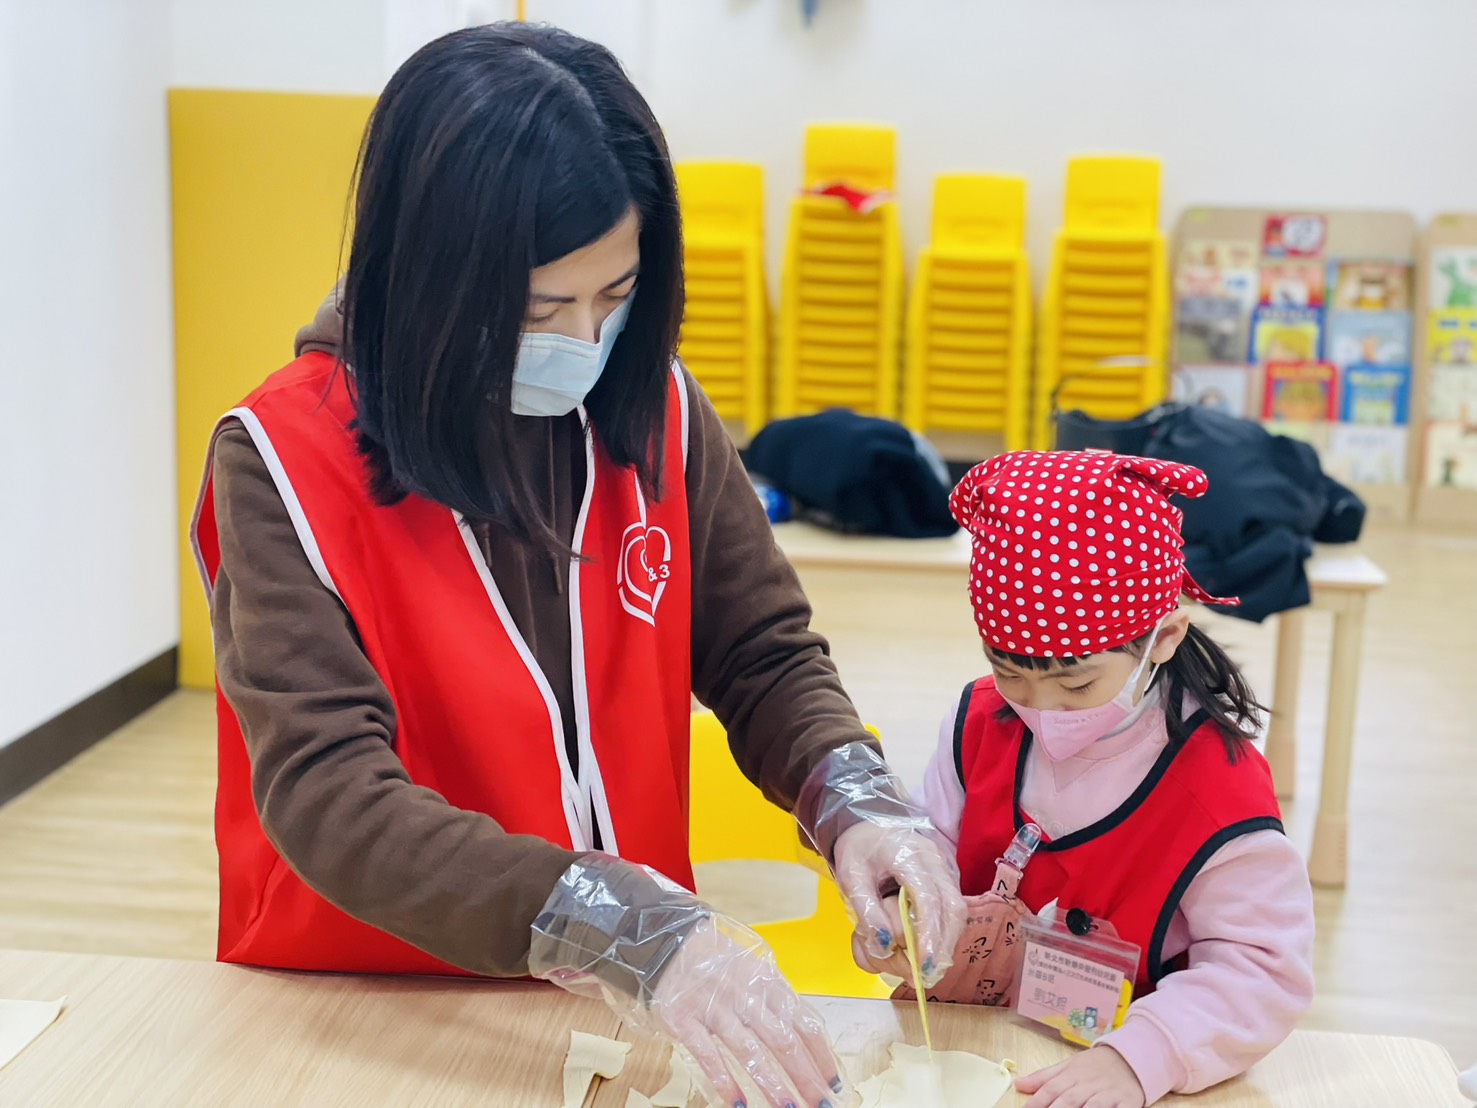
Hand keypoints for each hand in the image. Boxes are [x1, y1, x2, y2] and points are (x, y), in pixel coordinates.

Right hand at [529, 858, 848, 1107]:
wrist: (657, 933)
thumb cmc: (707, 954)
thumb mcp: (748, 965)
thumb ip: (772, 994)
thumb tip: (803, 1029)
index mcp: (764, 979)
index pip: (802, 1019)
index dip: (820, 1053)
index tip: (834, 1081)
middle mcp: (743, 992)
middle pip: (783, 1038)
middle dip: (806, 1075)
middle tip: (821, 1103)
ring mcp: (712, 1006)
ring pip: (749, 1049)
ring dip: (772, 1083)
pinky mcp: (683, 1018)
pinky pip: (707, 1053)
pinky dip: (723, 1080)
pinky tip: (737, 1103)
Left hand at [832, 822, 965, 987]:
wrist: (870, 826)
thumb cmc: (860, 850)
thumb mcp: (851, 876)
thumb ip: (866, 910)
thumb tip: (884, 946)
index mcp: (910, 855)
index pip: (929, 898)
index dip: (929, 935)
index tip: (922, 965)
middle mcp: (936, 863)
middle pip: (952, 910)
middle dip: (940, 946)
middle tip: (923, 974)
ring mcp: (945, 872)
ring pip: (956, 915)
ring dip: (941, 945)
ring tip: (920, 967)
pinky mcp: (946, 883)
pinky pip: (951, 914)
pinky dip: (939, 936)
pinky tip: (921, 950)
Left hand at [1016, 1047, 1146, 1107]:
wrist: (1130, 1057)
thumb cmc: (1094, 1066)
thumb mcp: (1069, 1065)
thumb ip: (1044, 1077)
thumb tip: (1018, 1084)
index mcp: (1073, 1074)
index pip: (1052, 1088)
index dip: (1038, 1101)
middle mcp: (1090, 1084)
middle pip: (1070, 1100)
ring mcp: (1109, 1094)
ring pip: (1093, 1107)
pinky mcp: (1128, 1102)